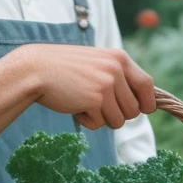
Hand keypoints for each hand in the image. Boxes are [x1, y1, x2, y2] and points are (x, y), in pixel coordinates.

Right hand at [16, 44, 156, 129]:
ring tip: (85, 104)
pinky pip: (100, 124)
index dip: (146, 102)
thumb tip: (141, 105)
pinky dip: (87, 121)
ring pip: (119, 121)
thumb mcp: (96, 64)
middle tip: (98, 106)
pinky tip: (75, 107)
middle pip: (134, 110)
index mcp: (119, 58)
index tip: (142, 110)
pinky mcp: (94, 99)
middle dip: (118, 115)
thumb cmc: (64, 70)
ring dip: (102, 119)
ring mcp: (106, 84)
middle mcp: (116, 70)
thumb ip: (117, 77)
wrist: (35, 70)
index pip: (147, 85)